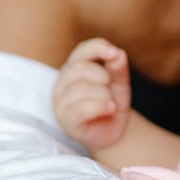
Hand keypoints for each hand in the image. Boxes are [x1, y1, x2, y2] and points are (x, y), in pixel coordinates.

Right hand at [53, 38, 131, 152]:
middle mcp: (63, 82)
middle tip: (111, 87)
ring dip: (104, 94)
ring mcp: (61, 101)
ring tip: (112, 102)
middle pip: (78, 68)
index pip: (82, 50)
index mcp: (74, 67)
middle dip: (102, 76)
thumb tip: (118, 54)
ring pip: (80, 88)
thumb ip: (118, 68)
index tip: (114, 53)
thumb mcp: (119, 82)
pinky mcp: (65, 119)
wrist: (114, 130)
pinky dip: (100, 107)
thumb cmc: (111, 101)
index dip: (97, 48)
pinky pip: (81, 108)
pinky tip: (111, 108)